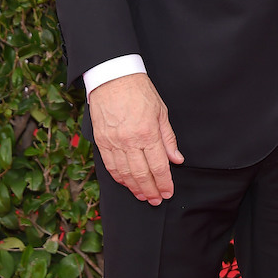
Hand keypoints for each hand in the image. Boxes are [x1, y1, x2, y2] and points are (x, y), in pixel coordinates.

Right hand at [89, 73, 183, 203]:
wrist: (113, 77)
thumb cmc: (140, 91)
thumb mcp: (161, 111)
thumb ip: (168, 138)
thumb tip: (176, 159)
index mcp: (147, 132)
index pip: (158, 166)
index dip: (164, 182)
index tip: (168, 192)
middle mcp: (129, 140)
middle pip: (141, 174)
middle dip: (151, 190)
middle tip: (157, 200)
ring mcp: (113, 142)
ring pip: (124, 173)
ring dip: (135, 188)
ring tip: (144, 196)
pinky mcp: (101, 141)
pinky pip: (110, 165)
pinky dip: (118, 177)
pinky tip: (126, 183)